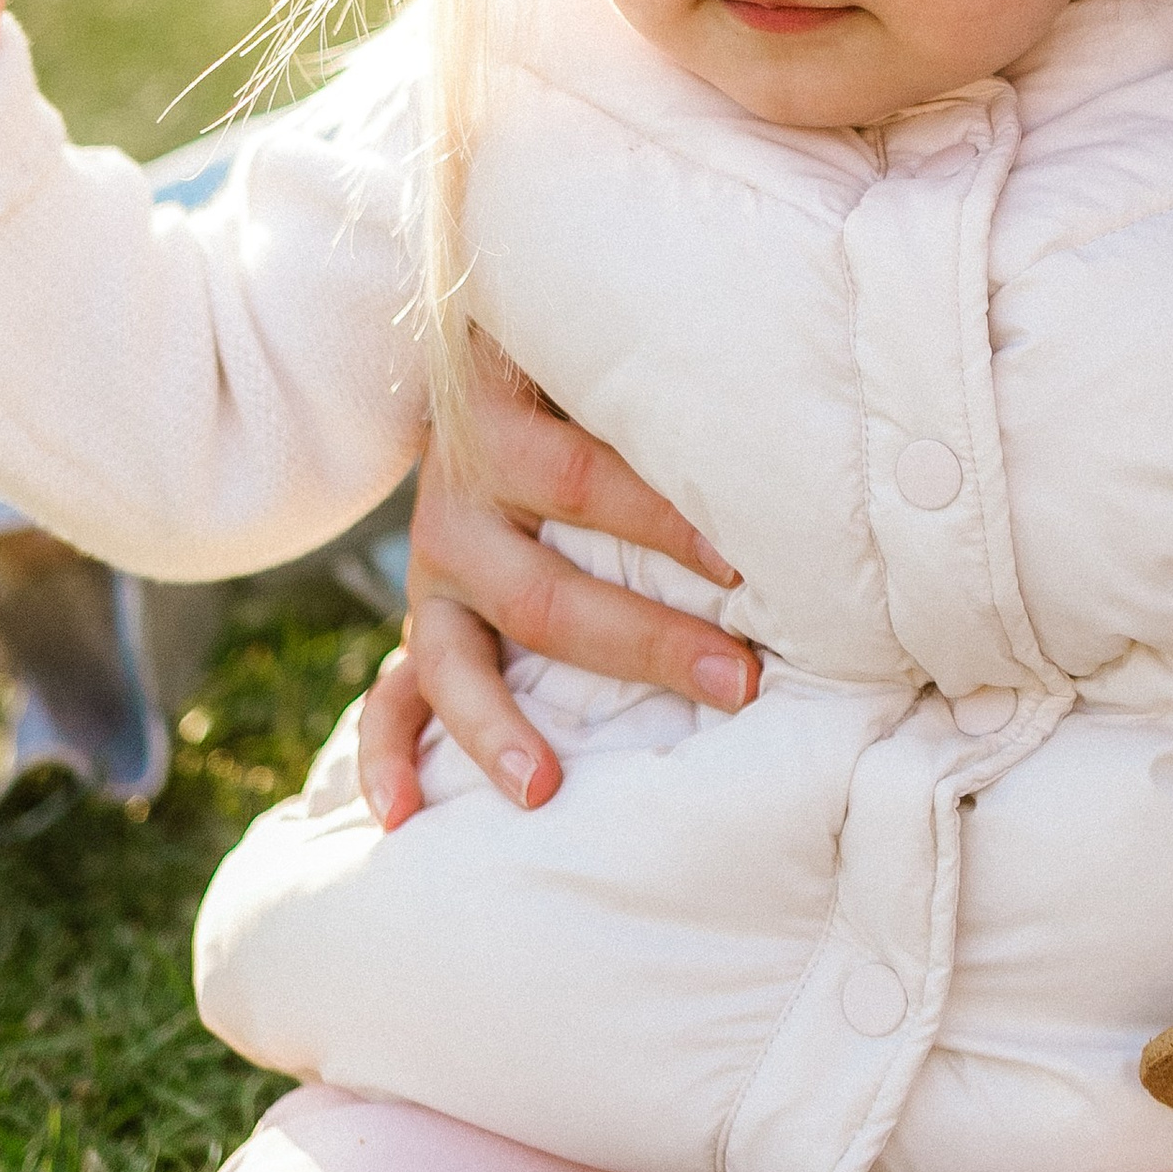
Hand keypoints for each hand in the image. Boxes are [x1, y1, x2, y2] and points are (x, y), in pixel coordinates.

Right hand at [356, 353, 759, 828]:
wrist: (480, 367)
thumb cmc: (581, 370)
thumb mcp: (598, 358)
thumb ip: (665, 381)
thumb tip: (784, 423)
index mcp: (501, 427)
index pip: (584, 478)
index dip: (662, 521)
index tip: (744, 564)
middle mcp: (458, 503)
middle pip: (546, 592)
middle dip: (646, 643)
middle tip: (739, 680)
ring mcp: (433, 570)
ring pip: (453, 660)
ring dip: (498, 729)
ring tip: (544, 788)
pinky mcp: (425, 619)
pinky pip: (390, 697)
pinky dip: (388, 757)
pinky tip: (407, 813)